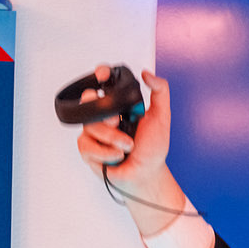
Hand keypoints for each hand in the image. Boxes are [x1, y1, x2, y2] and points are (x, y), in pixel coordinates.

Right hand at [76, 66, 170, 197]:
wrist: (146, 174)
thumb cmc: (152, 148)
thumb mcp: (162, 117)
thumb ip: (160, 92)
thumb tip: (147, 73)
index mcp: (119, 105)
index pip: (104, 83)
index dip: (100, 75)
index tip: (103, 75)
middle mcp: (103, 115)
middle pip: (89, 100)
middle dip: (104, 112)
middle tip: (117, 121)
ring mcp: (93, 131)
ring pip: (90, 125)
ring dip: (113, 139)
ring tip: (127, 147)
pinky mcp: (86, 148)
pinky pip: (87, 145)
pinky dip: (106, 152)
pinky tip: (117, 157)